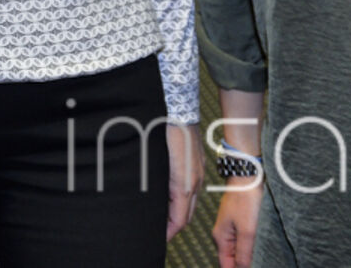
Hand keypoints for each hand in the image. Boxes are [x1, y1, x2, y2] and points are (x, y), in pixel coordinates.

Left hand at [166, 121, 202, 240]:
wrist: (179, 112)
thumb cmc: (163, 134)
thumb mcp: (155, 162)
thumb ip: (156, 185)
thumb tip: (151, 202)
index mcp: (184, 186)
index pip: (179, 220)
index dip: (169, 232)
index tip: (158, 238)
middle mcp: (195, 183)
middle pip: (187, 215)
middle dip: (174, 225)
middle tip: (158, 230)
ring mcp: (199, 174)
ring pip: (190, 202)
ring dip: (178, 212)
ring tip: (162, 215)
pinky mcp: (198, 165)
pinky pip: (193, 190)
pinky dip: (183, 199)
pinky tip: (169, 194)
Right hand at [211, 184, 261, 267]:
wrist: (247, 177)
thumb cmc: (245, 200)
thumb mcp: (247, 230)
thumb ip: (243, 253)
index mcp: (221, 237)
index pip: (225, 264)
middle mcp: (223, 233)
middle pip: (232, 257)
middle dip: (242, 264)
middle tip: (258, 264)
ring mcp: (231, 226)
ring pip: (238, 248)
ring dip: (247, 255)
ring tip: (260, 259)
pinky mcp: (239, 219)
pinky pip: (243, 238)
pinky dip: (250, 244)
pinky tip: (259, 246)